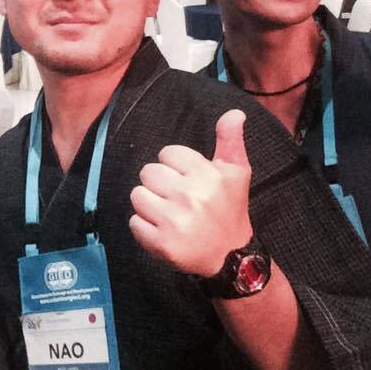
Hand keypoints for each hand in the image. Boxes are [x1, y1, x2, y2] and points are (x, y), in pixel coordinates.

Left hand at [129, 109, 253, 276]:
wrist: (231, 257)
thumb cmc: (229, 209)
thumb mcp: (236, 173)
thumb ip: (230, 140)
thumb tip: (234, 113)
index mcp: (208, 176)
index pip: (167, 153)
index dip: (176, 167)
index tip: (189, 181)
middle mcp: (191, 197)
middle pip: (148, 172)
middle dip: (159, 184)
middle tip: (178, 199)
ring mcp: (175, 221)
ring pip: (137, 195)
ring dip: (149, 204)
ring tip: (169, 214)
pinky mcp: (162, 244)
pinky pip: (134, 222)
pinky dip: (143, 227)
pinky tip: (163, 230)